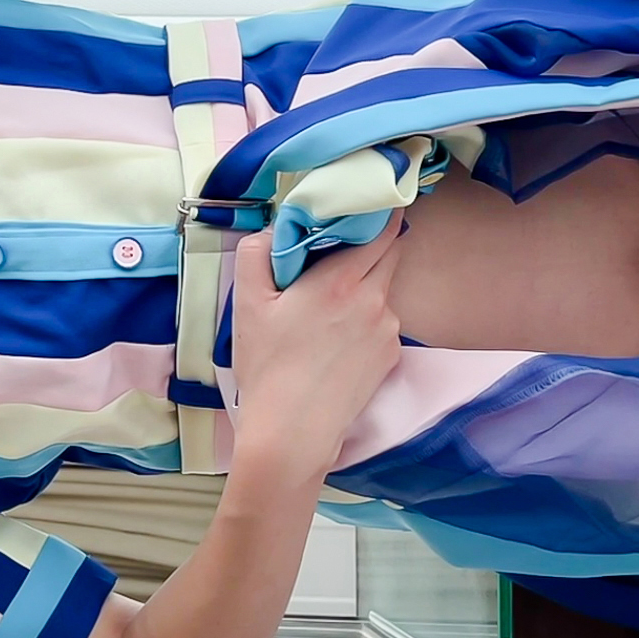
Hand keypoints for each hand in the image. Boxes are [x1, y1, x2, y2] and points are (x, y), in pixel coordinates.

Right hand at [228, 212, 404, 481]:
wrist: (292, 434)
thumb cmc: (267, 368)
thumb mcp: (247, 305)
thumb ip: (257, 253)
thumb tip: (274, 230)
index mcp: (340, 281)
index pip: (382, 228)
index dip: (378, 211)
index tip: (365, 204)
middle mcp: (375, 301)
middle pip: (390, 253)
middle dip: (370, 244)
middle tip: (337, 250)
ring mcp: (389, 331)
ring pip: (384, 289)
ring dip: (364, 285)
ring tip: (326, 308)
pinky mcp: (391, 357)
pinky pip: (383, 322)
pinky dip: (366, 319)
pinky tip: (335, 341)